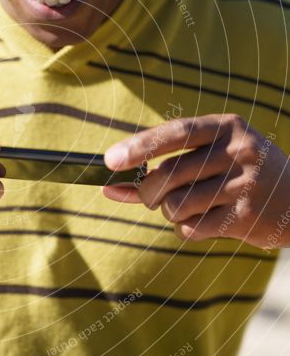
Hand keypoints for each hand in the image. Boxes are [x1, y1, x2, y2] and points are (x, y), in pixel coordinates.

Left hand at [102, 114, 289, 248]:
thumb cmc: (238, 175)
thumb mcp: (210, 157)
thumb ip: (161, 167)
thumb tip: (109, 188)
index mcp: (226, 126)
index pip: (176, 132)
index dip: (140, 146)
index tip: (110, 160)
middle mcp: (238, 151)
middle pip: (168, 175)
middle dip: (147, 191)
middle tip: (150, 195)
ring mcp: (245, 184)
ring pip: (176, 205)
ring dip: (169, 212)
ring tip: (186, 207)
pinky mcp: (246, 216)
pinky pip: (192, 228)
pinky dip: (186, 228)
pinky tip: (204, 220)